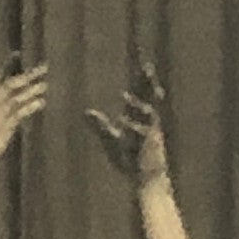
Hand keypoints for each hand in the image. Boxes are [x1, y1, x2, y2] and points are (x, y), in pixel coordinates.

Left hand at [85, 58, 167, 184]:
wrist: (144, 179)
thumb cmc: (130, 159)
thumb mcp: (111, 141)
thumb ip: (101, 126)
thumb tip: (86, 112)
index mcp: (140, 115)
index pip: (141, 91)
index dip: (141, 76)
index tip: (142, 59)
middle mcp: (149, 120)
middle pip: (150, 96)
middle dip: (148, 82)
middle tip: (146, 66)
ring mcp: (152, 131)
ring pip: (148, 113)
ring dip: (136, 104)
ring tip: (123, 97)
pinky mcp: (152, 145)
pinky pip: (143, 133)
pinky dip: (133, 127)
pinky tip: (122, 122)